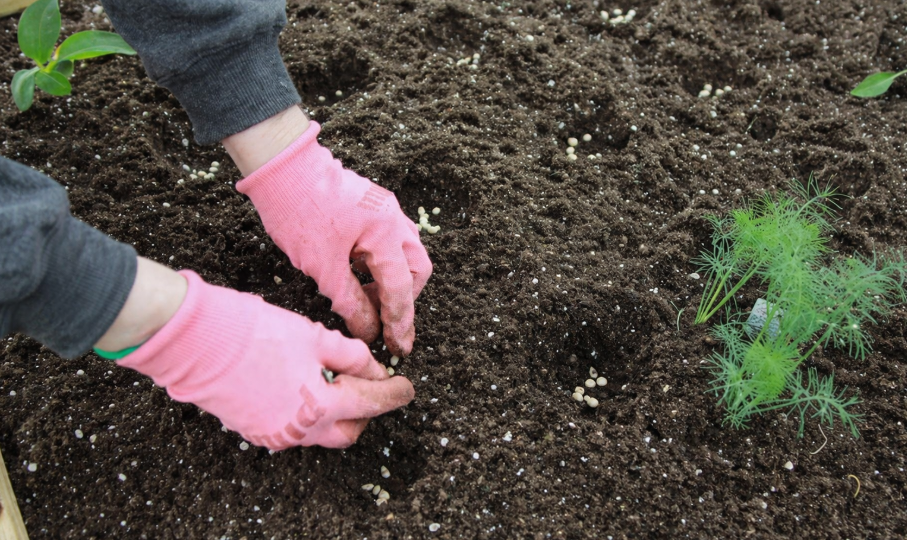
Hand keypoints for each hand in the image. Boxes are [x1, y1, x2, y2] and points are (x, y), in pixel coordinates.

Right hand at [117, 270, 413, 448]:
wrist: (194, 339)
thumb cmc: (254, 331)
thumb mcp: (314, 335)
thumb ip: (351, 356)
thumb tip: (373, 368)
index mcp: (320, 405)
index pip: (372, 404)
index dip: (393, 393)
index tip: (406, 387)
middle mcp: (299, 430)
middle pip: (348, 431)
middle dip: (364, 411)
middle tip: (369, 385)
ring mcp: (273, 435)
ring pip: (319, 434)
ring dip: (334, 414)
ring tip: (333, 380)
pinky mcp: (252, 431)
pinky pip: (292, 430)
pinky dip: (306, 414)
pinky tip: (302, 386)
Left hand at [228, 111, 431, 355]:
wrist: (280, 164)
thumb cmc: (297, 209)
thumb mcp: (321, 266)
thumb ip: (350, 302)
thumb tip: (369, 330)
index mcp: (385, 232)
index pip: (401, 287)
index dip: (399, 321)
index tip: (398, 349)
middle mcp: (394, 218)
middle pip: (416, 269)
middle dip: (405, 299)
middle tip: (385, 325)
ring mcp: (385, 209)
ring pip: (405, 254)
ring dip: (393, 282)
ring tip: (369, 304)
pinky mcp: (372, 206)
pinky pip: (389, 241)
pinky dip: (382, 265)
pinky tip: (361, 278)